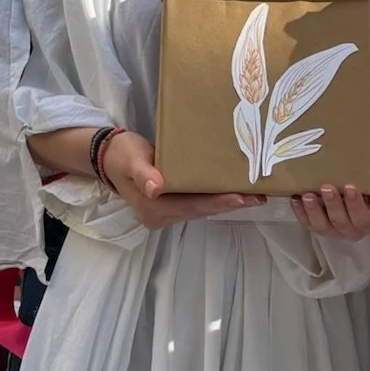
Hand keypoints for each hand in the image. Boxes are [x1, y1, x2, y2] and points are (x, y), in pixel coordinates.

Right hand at [100, 130, 264, 229]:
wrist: (109, 157)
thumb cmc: (122, 154)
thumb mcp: (131, 159)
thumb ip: (144, 173)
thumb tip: (156, 188)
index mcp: (152, 208)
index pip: (192, 205)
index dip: (218, 202)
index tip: (242, 197)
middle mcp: (160, 217)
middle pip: (201, 211)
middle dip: (231, 204)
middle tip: (260, 196)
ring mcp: (165, 215)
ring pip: (201, 209)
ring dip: (226, 203)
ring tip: (253, 195)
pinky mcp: (170, 207)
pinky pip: (197, 204)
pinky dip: (215, 198)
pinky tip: (233, 192)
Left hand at [291, 165, 369, 241]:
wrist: (362, 183)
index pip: (365, 220)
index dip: (356, 206)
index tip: (349, 187)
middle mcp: (353, 231)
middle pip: (342, 223)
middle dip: (333, 205)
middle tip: (326, 187)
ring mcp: (334, 231)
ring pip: (322, 227)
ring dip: (314, 211)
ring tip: (308, 195)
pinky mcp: (318, 226)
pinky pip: (308, 223)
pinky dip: (300, 212)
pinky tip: (296, 198)